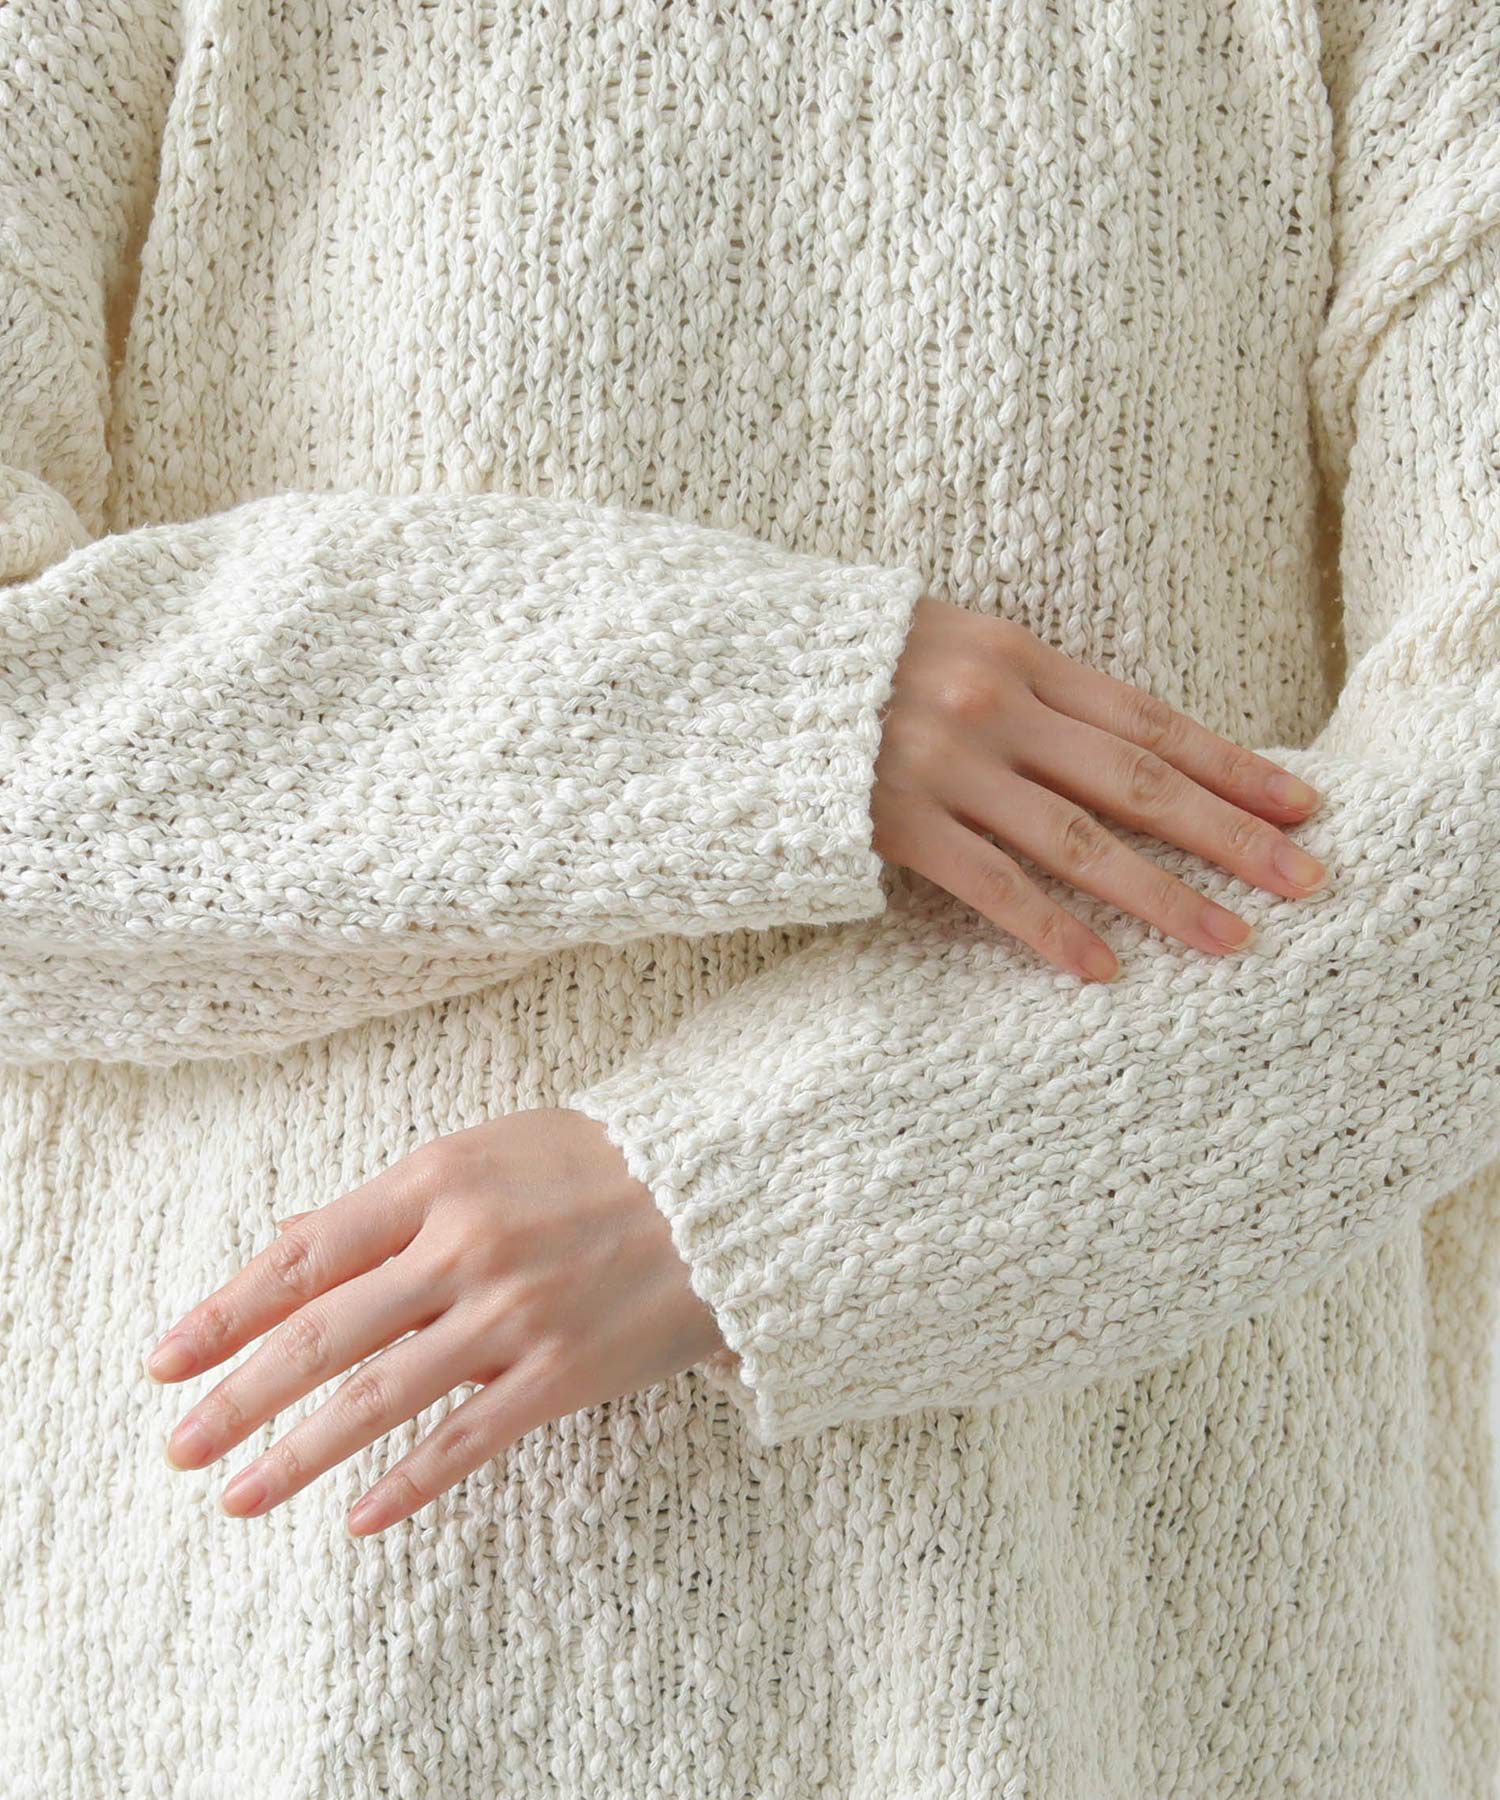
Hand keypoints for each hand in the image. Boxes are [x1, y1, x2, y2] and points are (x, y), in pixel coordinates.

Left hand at [144, 1108, 727, 1534]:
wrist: (724, 1191)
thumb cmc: (601, 1162)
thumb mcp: (489, 1150)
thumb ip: (392, 1201)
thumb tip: (292, 1234)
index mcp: (439, 1178)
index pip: (306, 1253)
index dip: (228, 1310)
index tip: (165, 1358)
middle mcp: (466, 1246)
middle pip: (324, 1332)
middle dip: (238, 1394)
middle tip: (176, 1445)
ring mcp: (515, 1314)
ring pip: (381, 1396)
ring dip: (299, 1453)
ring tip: (236, 1497)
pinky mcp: (565, 1372)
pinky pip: (469, 1440)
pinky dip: (409, 1484)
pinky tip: (358, 1519)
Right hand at [871, 597, 1329, 979]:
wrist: (731, 674)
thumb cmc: (846, 663)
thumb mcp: (947, 645)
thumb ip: (1025, 685)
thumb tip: (1114, 744)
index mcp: (1016, 651)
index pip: (1148, 718)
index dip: (1230, 763)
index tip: (1300, 803)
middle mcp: (994, 703)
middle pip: (1137, 780)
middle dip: (1229, 833)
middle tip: (1304, 879)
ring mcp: (944, 763)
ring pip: (1080, 839)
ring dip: (1163, 894)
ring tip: (1231, 938)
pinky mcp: (894, 821)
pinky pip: (991, 885)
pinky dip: (1052, 928)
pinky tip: (1104, 969)